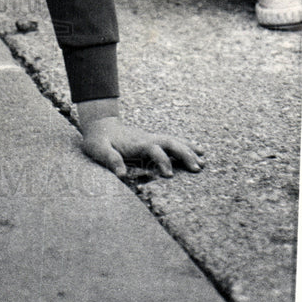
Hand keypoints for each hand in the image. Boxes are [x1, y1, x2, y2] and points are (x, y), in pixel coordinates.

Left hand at [78, 101, 203, 177]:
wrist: (99, 125)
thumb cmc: (98, 140)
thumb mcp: (98, 149)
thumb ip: (110, 159)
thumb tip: (122, 174)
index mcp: (136, 142)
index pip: (154, 150)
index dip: (162, 161)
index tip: (169, 176)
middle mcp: (147, 138)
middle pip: (170, 143)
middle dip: (184, 154)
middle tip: (197, 168)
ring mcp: (151, 138)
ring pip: (174, 141)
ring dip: (188, 150)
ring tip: (203, 162)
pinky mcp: (152, 140)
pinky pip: (172, 141)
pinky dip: (186, 145)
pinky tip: (198, 150)